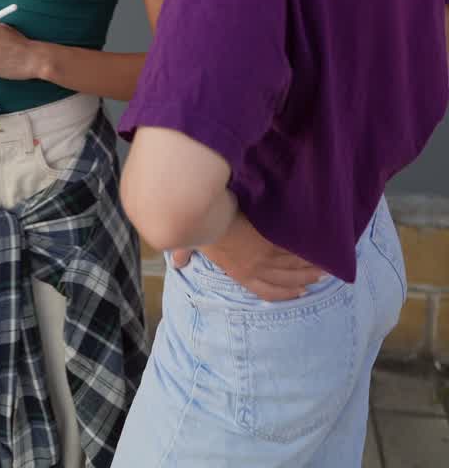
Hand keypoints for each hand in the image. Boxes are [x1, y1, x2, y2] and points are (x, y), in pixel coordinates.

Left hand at [171, 212, 325, 301]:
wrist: (204, 209)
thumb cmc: (196, 225)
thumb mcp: (191, 241)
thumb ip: (185, 252)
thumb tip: (176, 263)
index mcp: (239, 271)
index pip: (266, 290)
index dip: (284, 293)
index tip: (299, 293)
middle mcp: (256, 266)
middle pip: (287, 279)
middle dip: (305, 279)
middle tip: (320, 277)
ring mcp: (266, 252)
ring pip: (295, 263)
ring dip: (311, 265)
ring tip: (327, 263)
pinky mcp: (272, 236)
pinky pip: (296, 246)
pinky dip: (310, 248)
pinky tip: (321, 245)